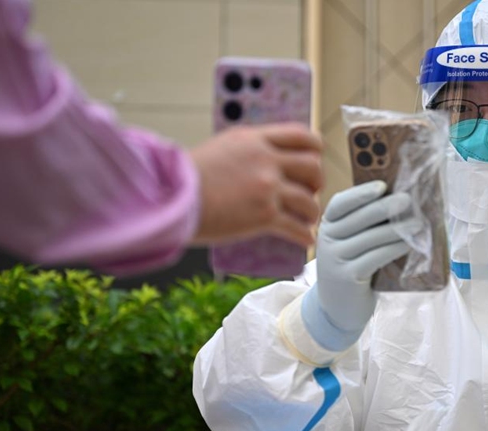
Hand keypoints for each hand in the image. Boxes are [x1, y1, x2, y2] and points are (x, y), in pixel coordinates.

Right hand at [188, 123, 322, 246]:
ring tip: (306, 218)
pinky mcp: (264, 216)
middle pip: (313, 167)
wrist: (172, 199)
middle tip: (309, 191)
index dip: (314, 148)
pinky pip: (297, 227)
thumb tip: (267, 162)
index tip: (314, 158)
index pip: (301, 134)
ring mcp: (267, 188)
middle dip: (316, 182)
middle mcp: (266, 160)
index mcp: (255, 139)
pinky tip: (306, 239)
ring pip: (309, 200)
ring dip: (311, 212)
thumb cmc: (187, 178)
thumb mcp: (221, 148)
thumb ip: (249, 151)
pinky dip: (305, 235)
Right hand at [301, 181, 414, 350]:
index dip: (361, 193)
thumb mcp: (349, 244)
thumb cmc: (351, 268)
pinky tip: (409, 245)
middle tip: (409, 200)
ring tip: (418, 225)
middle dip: (386, 207)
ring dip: (397, 230)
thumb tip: (400, 203)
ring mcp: (335, 259)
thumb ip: (364, 225)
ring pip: (371, 238)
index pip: (340, 203)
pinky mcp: (348, 277)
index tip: (382, 186)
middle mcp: (327, 239)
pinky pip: (376, 257)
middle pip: (359, 218)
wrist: (336, 309)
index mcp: (328, 225)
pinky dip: (394, 249)